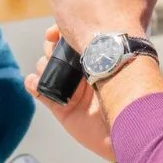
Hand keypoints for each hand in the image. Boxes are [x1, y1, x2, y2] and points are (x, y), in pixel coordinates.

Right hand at [29, 25, 115, 162]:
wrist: (127, 130)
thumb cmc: (130, 98)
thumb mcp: (118, 69)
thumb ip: (103, 53)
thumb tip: (84, 35)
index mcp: (95, 58)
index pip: (72, 39)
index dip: (59, 32)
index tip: (53, 33)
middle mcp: (80, 71)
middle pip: (54, 50)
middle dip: (51, 48)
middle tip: (56, 53)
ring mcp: (69, 88)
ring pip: (44, 66)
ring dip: (43, 65)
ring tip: (50, 69)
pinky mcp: (59, 106)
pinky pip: (38, 89)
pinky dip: (33, 83)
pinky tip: (37, 82)